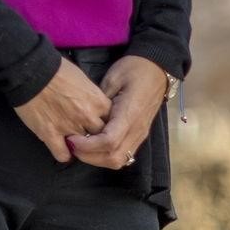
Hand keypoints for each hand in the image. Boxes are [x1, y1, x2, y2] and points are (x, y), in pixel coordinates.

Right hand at [11, 57, 112, 162]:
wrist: (31, 71)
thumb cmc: (56, 69)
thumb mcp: (83, 79)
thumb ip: (92, 96)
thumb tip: (92, 104)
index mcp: (98, 102)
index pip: (112, 122)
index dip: (105, 123)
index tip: (98, 122)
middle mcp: (87, 117)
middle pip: (100, 137)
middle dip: (95, 136)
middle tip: (87, 134)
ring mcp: (69, 127)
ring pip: (84, 148)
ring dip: (80, 146)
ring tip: (74, 143)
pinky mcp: (50, 134)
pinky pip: (63, 155)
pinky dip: (63, 154)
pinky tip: (61, 148)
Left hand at [64, 54, 167, 169]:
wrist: (158, 69)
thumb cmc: (134, 69)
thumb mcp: (113, 78)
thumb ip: (100, 100)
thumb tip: (85, 117)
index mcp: (130, 114)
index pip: (109, 141)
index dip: (88, 145)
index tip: (71, 139)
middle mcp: (137, 129)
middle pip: (114, 157)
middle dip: (90, 157)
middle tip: (72, 146)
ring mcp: (140, 134)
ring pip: (120, 160)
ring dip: (98, 159)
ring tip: (81, 147)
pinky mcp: (140, 135)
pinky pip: (124, 154)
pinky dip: (107, 155)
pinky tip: (94, 146)